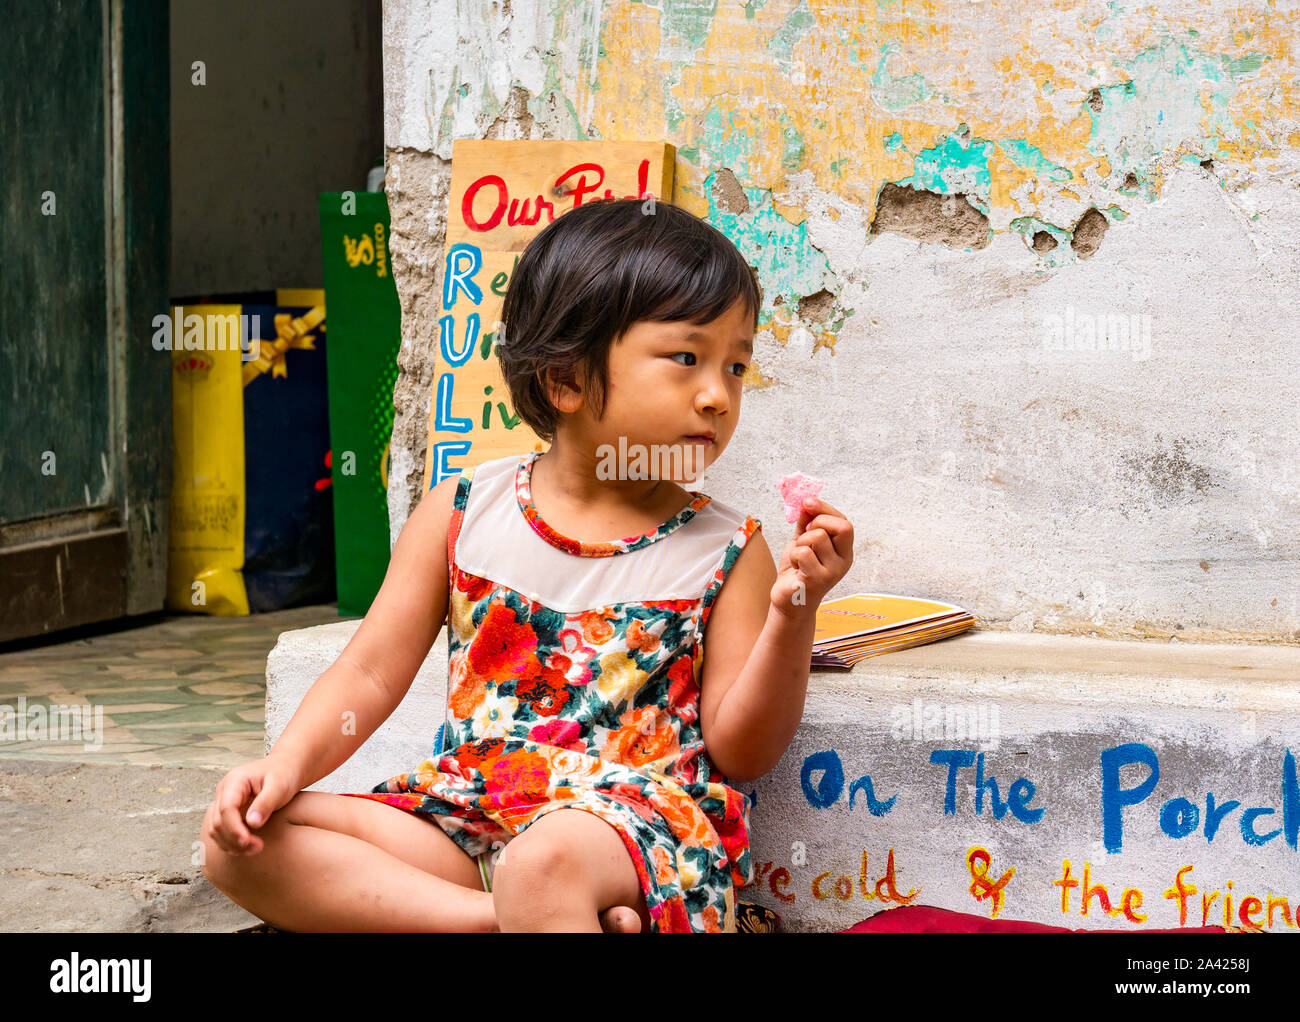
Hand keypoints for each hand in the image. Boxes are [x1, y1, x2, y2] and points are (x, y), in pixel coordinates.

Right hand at [201, 754, 302, 855]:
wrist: (285, 768)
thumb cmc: (284, 774)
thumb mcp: (280, 785)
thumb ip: (266, 802)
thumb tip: (252, 823)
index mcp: (235, 780)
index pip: (226, 808)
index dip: (234, 828)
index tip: (247, 841)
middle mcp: (224, 791)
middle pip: (218, 821)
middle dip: (234, 839)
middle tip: (257, 848)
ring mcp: (224, 802)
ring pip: (216, 830)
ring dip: (232, 844)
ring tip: (255, 849)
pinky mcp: (228, 812)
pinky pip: (222, 831)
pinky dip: (231, 842)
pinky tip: (247, 848)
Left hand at [771, 495, 853, 617]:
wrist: (788, 601)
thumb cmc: (797, 571)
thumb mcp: (803, 542)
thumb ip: (807, 523)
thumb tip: (807, 501)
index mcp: (844, 551)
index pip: (845, 522)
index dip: (825, 508)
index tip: (807, 502)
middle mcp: (844, 561)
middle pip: (841, 527)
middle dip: (817, 523)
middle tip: (804, 537)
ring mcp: (833, 572)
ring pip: (817, 537)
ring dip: (800, 542)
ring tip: (798, 557)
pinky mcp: (818, 580)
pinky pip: (803, 552)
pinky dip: (793, 555)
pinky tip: (795, 567)